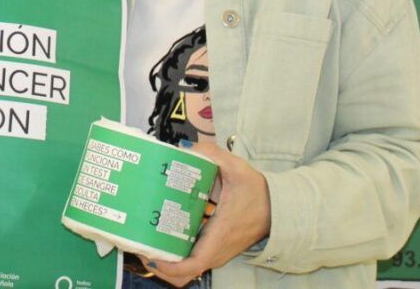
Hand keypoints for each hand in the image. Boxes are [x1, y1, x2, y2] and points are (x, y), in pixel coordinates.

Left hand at [141, 141, 270, 286]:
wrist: (278, 207)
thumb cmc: (259, 193)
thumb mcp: (238, 169)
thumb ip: (214, 154)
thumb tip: (188, 148)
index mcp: (220, 234)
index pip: (194, 264)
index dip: (170, 267)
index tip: (151, 256)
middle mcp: (217, 249)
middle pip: (185, 272)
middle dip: (161, 265)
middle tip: (140, 246)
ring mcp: (218, 251)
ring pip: (189, 268)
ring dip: (168, 260)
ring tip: (147, 240)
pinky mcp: (217, 247)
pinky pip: (195, 258)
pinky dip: (179, 254)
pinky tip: (165, 233)